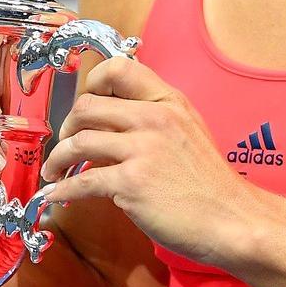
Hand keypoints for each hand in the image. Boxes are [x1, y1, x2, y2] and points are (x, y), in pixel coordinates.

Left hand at [42, 57, 264, 268]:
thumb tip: (115, 118)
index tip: (84, 103)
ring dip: (58, 158)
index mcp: (168, 101)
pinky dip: (62, 189)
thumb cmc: (210, 183)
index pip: (119, 68)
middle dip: (67, 126)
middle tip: (64, 143)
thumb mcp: (189, 131)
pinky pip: (82, 181)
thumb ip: (156, 117)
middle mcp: (154, 118)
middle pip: (88, 105)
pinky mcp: (132, 183)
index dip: (93, 82)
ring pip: (79, 141)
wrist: (231, 218)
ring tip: (54, 170)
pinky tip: (55, 195)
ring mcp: (143, 149)